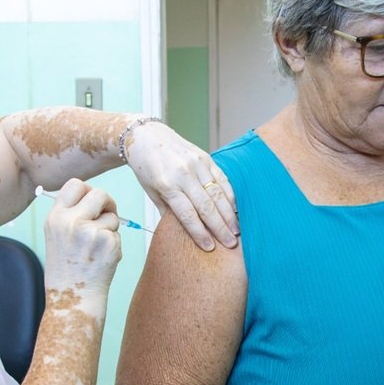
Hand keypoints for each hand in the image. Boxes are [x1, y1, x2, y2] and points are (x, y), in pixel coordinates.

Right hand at [41, 179, 121, 298]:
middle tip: (108, 215)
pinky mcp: (108, 243)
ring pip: (112, 217)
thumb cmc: (66, 269)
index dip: (88, 190)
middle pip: (100, 193)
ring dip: (110, 230)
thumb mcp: (57, 236)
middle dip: (108, 203)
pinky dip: (114, 246)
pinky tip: (101, 260)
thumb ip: (70, 214)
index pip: (75, 185)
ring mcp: (90, 232)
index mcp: (55, 218)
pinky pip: (118, 235)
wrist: (72, 299)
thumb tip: (94, 195)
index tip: (92, 202)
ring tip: (96, 250)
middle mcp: (71, 222)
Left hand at [123, 121, 239, 251]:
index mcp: (167, 185)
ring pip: (217, 194)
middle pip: (206, 206)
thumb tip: (184, 231)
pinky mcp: (206, 157)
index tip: (210, 247)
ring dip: (228, 214)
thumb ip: (168, 211)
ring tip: (236, 230)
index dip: (200, 233)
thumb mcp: (151, 192)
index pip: (187, 214)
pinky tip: (235, 209)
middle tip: (231, 244)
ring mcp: (196, 164)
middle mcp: (183, 174)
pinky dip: (230, 195)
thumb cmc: (147, 168)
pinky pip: (222, 179)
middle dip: (220, 228)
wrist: (147, 137)